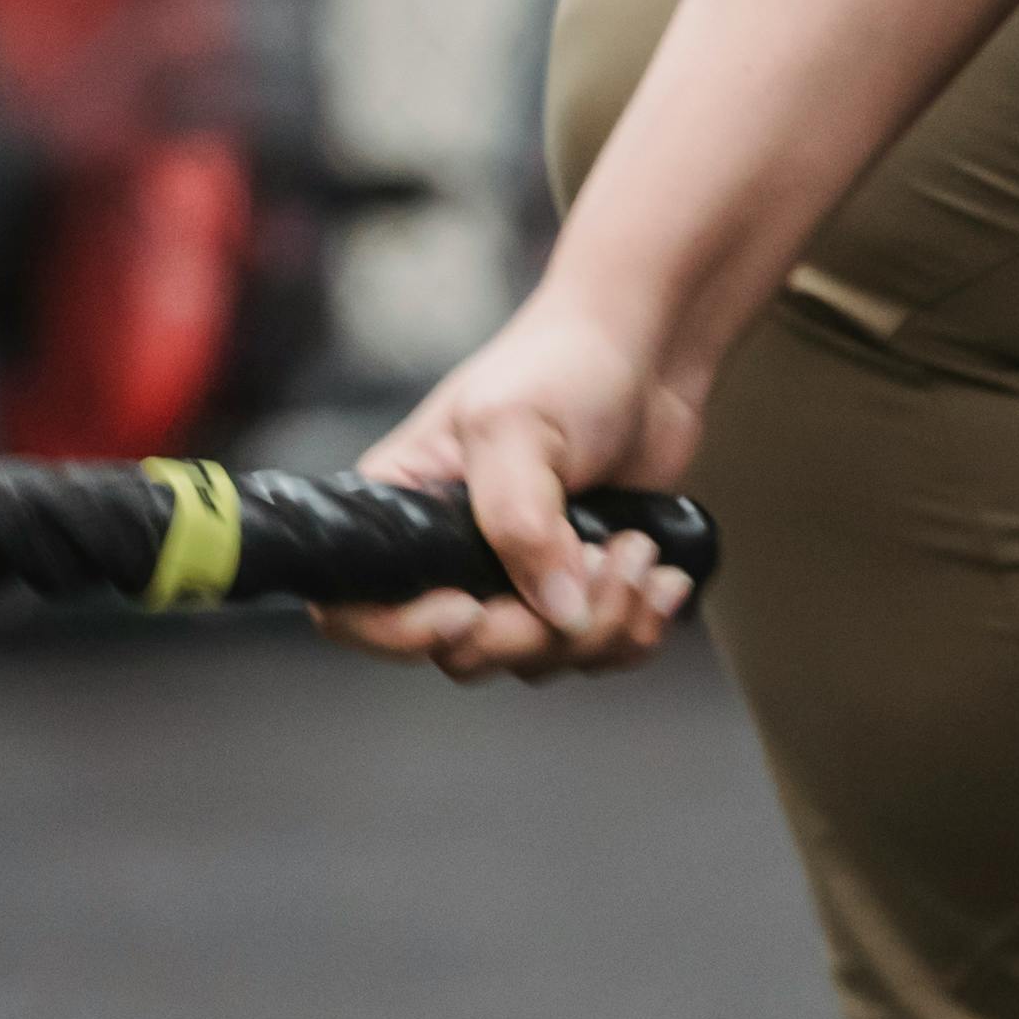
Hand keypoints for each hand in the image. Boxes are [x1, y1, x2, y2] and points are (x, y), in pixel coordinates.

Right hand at [324, 283, 712, 682]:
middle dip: (539, 629)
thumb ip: (518, 523)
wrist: (647, 357)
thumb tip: (554, 613)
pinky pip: (598, 654)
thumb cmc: (561, 365)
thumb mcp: (515, 426)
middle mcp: (449, 558)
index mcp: (400, 510)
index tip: (468, 608)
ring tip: (640, 550)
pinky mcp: (577, 593)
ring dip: (607, 622)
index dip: (401, 632)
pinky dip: (639, 629)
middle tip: (596, 558)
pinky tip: (663, 575)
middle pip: (466, 653)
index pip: (355, 608)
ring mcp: (516, 582)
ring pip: (541, 661)